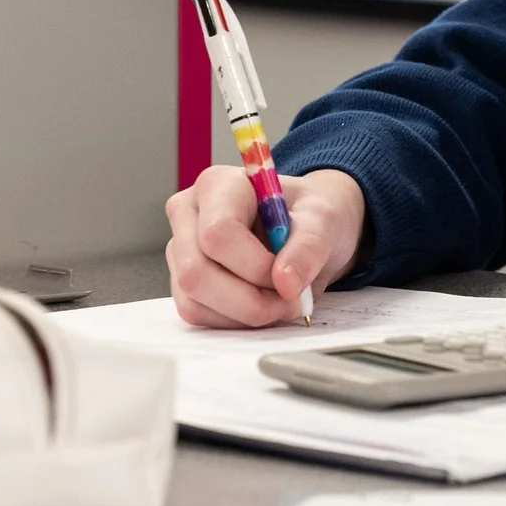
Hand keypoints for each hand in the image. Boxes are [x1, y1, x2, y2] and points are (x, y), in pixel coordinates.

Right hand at [165, 166, 365, 327]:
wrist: (310, 230)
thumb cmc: (311, 215)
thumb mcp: (324, 220)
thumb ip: (309, 247)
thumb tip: (285, 283)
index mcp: (217, 185)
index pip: (218, 234)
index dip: (255, 266)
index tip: (289, 276)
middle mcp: (189, 215)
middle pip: (196, 273)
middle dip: (250, 299)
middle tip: (290, 299)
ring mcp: (180, 251)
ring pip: (193, 301)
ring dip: (245, 313)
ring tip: (281, 300)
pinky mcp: (182, 283)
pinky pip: (198, 315)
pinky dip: (235, 320)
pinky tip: (262, 304)